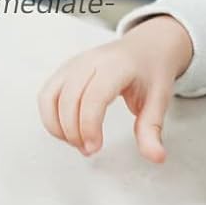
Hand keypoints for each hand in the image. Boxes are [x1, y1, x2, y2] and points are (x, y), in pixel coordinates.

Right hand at [38, 15, 192, 161]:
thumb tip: (156, 157)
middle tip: (89, 149)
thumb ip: (152, 130)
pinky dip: (51, 118)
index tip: (95, 147)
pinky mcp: (64, 71)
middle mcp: (90, 61)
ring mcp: (73, 64)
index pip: (93, 96)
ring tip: (77, 142)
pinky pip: (46, 96)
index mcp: (117, 66)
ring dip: (58, 127)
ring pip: (50, 97)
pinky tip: (68, 131)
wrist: (146, 47)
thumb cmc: (150, 73)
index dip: (89, 125)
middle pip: (68, 99)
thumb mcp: (159, 101)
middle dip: (74, 132)